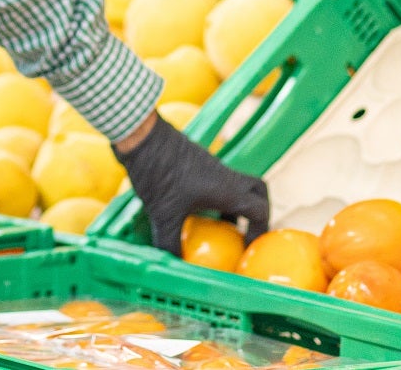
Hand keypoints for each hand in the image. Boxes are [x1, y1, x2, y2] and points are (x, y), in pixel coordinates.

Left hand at [115, 115, 268, 255]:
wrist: (140, 133)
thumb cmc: (156, 172)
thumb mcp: (162, 213)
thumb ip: (169, 242)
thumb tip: (172, 267)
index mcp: (227, 189)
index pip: (260, 210)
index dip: (260, 231)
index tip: (246, 248)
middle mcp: (224, 175)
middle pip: (257, 190)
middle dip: (256, 211)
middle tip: (241, 231)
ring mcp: (209, 164)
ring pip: (234, 183)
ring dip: (230, 203)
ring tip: (212, 225)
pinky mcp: (193, 159)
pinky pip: (214, 178)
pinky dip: (210, 194)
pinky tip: (188, 208)